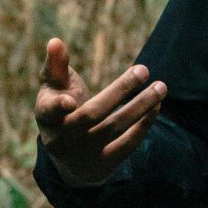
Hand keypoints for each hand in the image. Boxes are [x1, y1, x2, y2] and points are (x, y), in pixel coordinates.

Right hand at [35, 37, 165, 189]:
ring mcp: (84, 155)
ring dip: (140, 106)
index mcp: (46, 117)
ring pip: (115, 127)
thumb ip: (56, 66)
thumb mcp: (52, 90)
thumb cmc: (59, 112)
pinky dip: (143, 124)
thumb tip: (55, 41)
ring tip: (161, 87)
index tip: (70, 100)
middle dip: (119, 91)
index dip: (58, 106)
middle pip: (93, 114)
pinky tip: (156, 106)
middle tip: (143, 70)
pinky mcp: (104, 165)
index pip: (50, 111)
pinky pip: (127, 144)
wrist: (70, 159)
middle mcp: (63, 139)